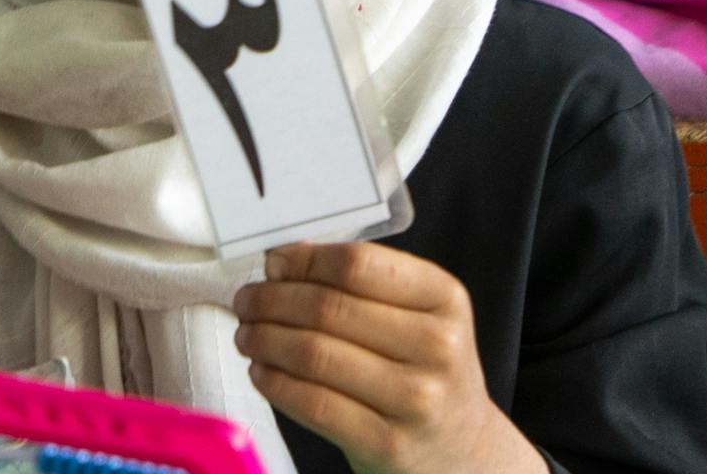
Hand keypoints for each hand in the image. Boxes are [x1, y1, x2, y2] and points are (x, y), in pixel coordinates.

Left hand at [233, 243, 536, 473]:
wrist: (460, 447)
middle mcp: (438, 346)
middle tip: (245, 301)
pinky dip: (276, 384)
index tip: (272, 264)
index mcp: (444, 298)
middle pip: (328, 308)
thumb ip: (362, 281)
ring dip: (265, 340)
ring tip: (247, 335)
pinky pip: (314, 404)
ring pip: (314, 354)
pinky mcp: (388, 444)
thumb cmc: (423, 367)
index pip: (356, 264)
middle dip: (271, 301)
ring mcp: (417, 400)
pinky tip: (262, 372)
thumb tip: (284, 258)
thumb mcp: (418, 314)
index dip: (303, 261)